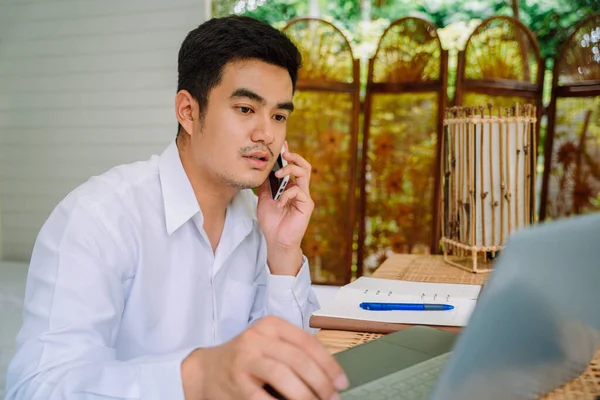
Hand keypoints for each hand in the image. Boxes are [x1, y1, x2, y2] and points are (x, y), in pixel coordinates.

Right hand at [181, 315, 348, 399]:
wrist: (206, 370)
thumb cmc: (245, 359)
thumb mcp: (269, 345)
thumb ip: (295, 353)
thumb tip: (330, 376)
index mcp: (271, 325)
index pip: (307, 342)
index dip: (328, 364)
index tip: (341, 382)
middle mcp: (257, 337)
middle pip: (298, 359)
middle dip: (320, 382)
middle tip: (331, 398)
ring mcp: (245, 358)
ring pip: (283, 374)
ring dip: (304, 394)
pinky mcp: (236, 380)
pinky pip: (263, 396)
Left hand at [256, 143, 313, 275]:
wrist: (276, 241)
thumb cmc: (271, 222)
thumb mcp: (264, 199)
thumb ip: (266, 185)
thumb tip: (262, 170)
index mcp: (291, 187)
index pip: (294, 167)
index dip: (289, 155)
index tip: (282, 145)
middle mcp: (300, 190)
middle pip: (304, 166)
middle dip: (294, 157)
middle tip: (284, 154)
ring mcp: (305, 197)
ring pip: (304, 174)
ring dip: (290, 170)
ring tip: (278, 174)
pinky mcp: (307, 205)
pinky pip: (299, 191)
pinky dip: (287, 194)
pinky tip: (279, 203)